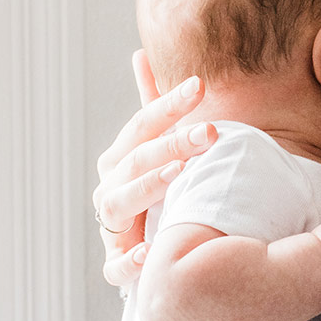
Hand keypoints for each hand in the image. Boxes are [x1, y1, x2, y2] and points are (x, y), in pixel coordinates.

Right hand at [94, 50, 217, 287]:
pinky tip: (151, 252)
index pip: (142, 124)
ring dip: (150, 187)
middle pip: (137, 159)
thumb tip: (139, 53)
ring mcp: (110, 224)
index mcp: (120, 158)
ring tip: (180, 174)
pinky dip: (129, 261)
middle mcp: (109, 187)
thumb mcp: (155, 146)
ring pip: (119, 203)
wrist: (142, 246)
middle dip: (172, 143)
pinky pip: (115, 266)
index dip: (168, 104)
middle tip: (210, 131)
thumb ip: (153, 106)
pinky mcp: (115, 262)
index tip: (201, 86)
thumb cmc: (155, 190)